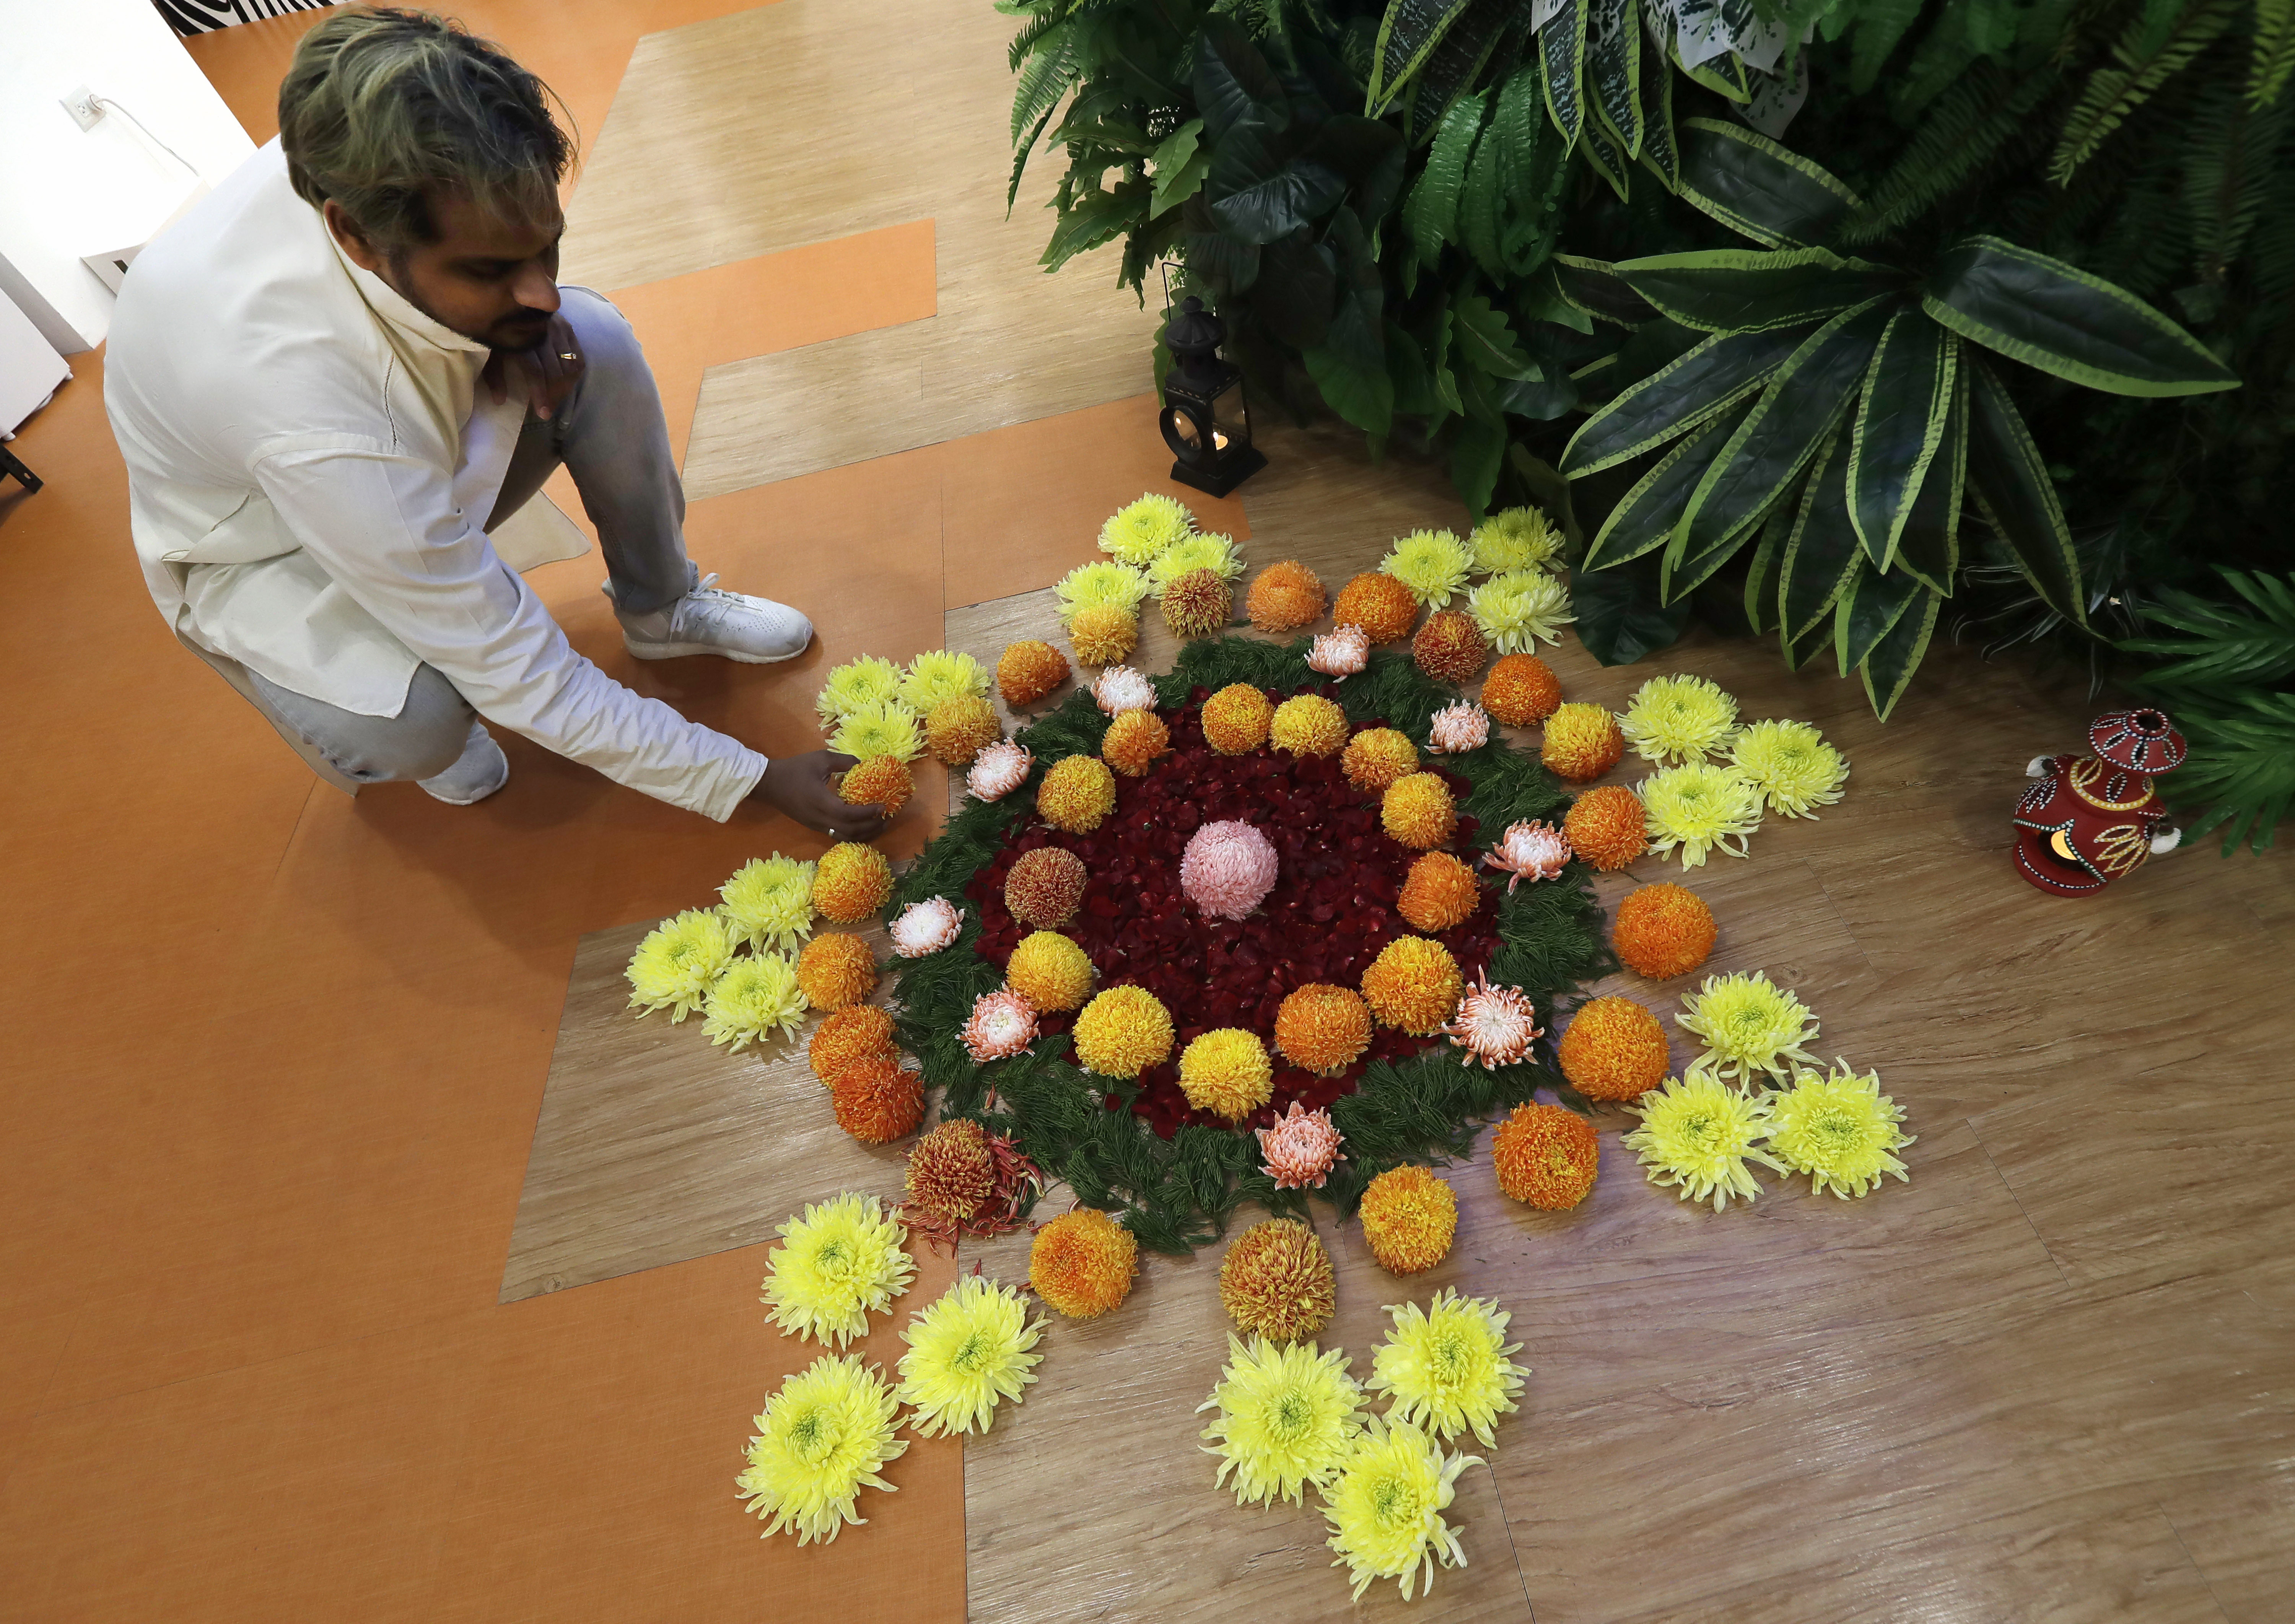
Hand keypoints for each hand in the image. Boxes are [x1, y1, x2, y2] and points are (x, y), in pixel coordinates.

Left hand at [483, 311, 583, 420]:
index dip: (540, 393)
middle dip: (553, 395)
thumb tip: (499, 401)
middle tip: (548, 411)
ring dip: (564, 387)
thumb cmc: (502, 329)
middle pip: (555, 371)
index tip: (543, 413)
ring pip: (569, 366)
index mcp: (521, 339)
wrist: (516, 298)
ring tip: (556, 399)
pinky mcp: (569, 328)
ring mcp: (558, 329)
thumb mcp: (493, 351)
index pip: (536, 371)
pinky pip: (579, 357)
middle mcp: (542, 333)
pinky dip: (574, 374)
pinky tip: (566, 384)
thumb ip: (495, 375)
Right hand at [752, 751, 891, 842]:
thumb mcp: (821, 758)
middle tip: (886, 819)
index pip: (849, 815)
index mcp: (821, 802)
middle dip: (871, 827)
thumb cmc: (795, 769)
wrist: (769, 783)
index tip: (883, 807)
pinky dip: (853, 833)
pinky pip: (837, 834)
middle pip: (850, 831)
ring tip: (878, 825)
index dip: (868, 814)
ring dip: (863, 834)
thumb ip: (844, 761)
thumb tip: (863, 764)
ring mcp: (816, 825)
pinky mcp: (814, 826)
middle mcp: (820, 819)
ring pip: (844, 837)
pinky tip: (862, 826)